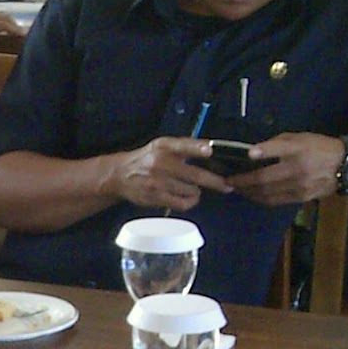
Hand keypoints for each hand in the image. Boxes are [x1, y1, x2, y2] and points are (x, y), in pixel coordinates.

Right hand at [105, 137, 232, 211]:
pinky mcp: (155, 197)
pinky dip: (190, 201)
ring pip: (192, 191)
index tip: (210, 150)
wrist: (121, 174)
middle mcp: (160, 163)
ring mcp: (158, 182)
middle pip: (194, 175)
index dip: (197, 148)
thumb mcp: (163, 145)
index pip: (183, 145)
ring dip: (197, 191)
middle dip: (215, 181)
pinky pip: (182, 203)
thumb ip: (186, 145)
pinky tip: (189, 197)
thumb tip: (211, 147)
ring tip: (193, 188)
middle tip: (226, 185)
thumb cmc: (147, 159)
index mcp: (164, 146)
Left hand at [226, 132, 343, 205]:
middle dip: (242, 181)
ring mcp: (299, 185)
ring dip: (248, 192)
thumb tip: (254, 152)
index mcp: (298, 149)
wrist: (346, 165)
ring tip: (237, 189)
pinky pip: (275, 200)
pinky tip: (252, 195)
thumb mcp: (300, 138)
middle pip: (264, 178)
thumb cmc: (319, 147)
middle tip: (228, 181)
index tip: (246, 154)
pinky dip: (260, 198)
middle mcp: (297, 168)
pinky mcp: (301, 197)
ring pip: (267, 192)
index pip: (277, 148)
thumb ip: (277, 143)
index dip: (261, 152)